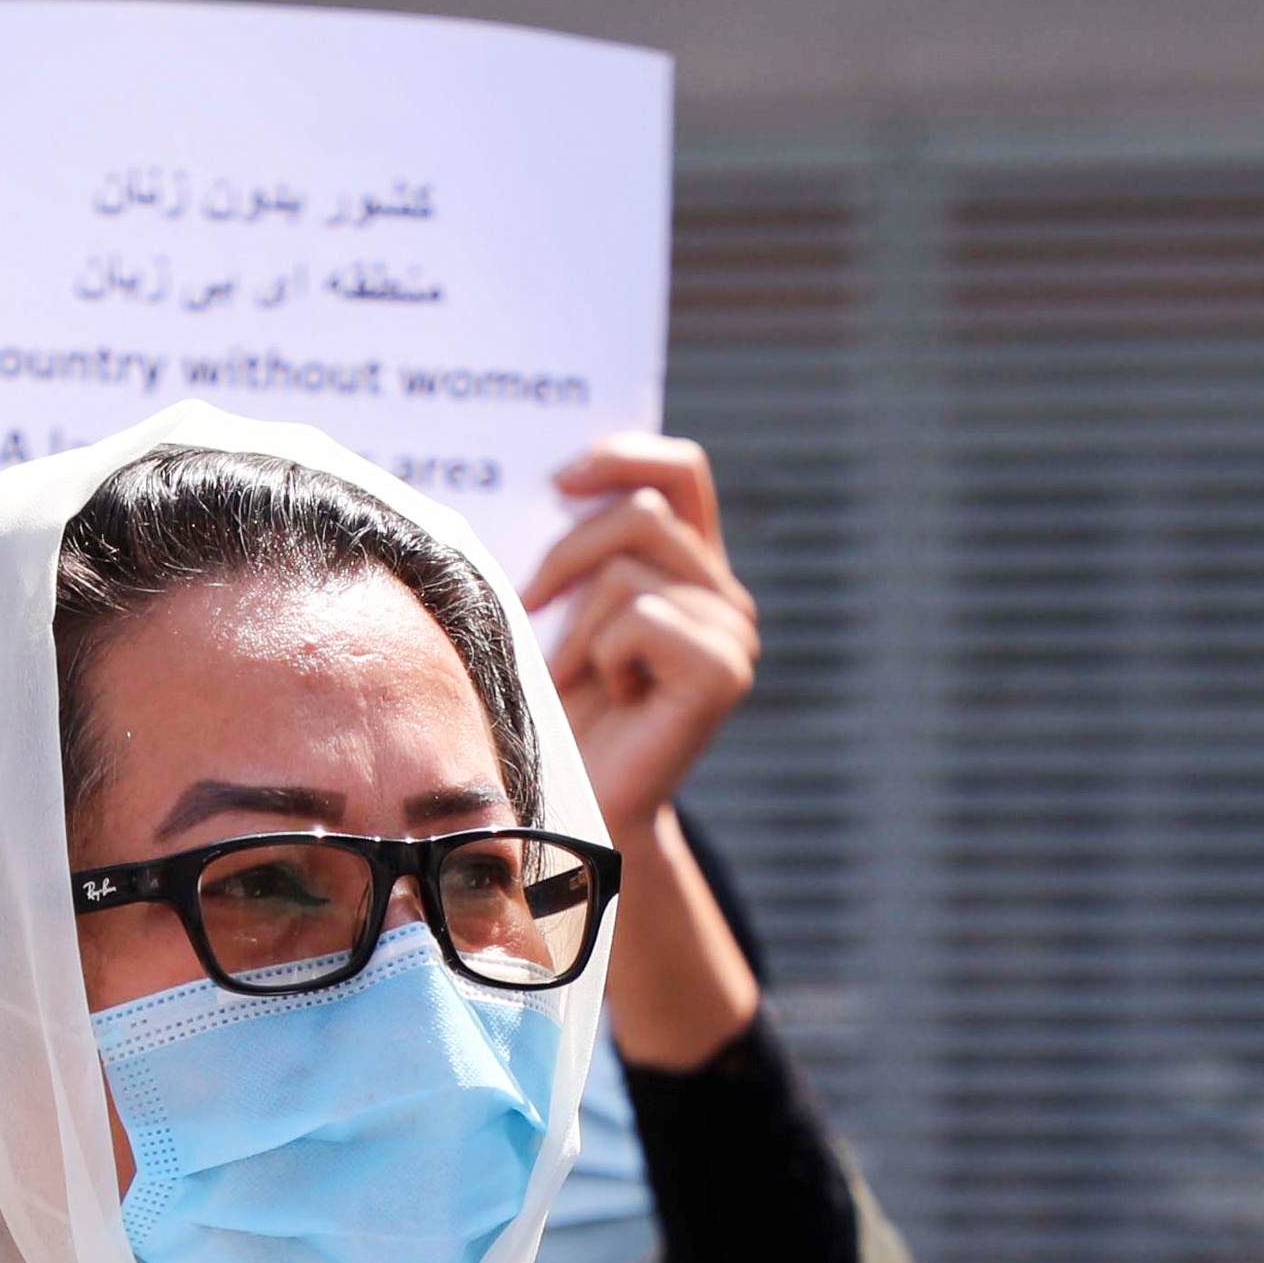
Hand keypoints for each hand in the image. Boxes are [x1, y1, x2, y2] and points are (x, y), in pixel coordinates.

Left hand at [519, 436, 757, 837]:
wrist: (580, 807)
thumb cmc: (559, 712)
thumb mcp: (561, 614)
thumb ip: (581, 551)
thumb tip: (559, 481)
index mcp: (692, 571)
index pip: (684, 470)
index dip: (626, 454)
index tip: (559, 482)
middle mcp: (724, 596)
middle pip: (643, 511)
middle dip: (565, 554)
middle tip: (530, 607)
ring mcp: (733, 635)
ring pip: (629, 571)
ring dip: (579, 625)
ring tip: (581, 677)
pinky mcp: (723, 673)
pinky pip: (639, 620)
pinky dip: (602, 657)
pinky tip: (613, 698)